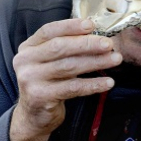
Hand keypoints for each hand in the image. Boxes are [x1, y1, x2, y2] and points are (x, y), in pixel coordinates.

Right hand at [10, 18, 121, 140]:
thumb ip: (66, 48)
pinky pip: (73, 88)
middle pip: (60, 47)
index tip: (91, 24)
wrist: (34, 116)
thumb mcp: (51, 62)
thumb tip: (97, 35)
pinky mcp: (40, 96)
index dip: (71, 26)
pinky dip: (93, 84)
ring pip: (69, 67)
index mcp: (28, 48)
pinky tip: (108, 82)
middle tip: (109, 44)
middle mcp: (25, 61)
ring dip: (95, 62)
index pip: (49, 31)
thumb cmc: (49, 83)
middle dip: (88, 44)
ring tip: (115, 59)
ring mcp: (30, 79)